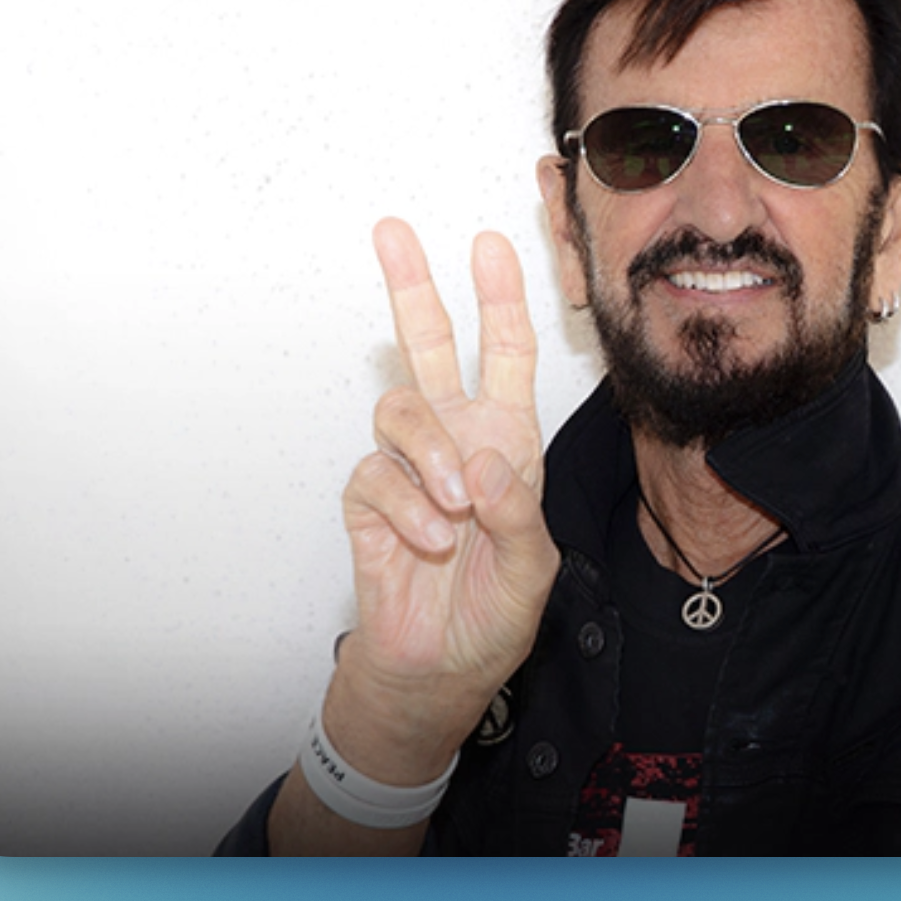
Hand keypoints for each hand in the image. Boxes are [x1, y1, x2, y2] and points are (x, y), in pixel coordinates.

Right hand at [335, 219, 557, 755]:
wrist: (441, 668)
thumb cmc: (493, 611)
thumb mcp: (533, 566)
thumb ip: (517, 513)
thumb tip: (484, 462)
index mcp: (507, 439)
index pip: (504, 354)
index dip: (500, 298)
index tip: (491, 242)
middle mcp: (456, 438)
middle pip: (428, 345)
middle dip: (413, 286)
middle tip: (393, 233)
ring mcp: (408, 466)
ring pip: (401, 409)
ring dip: (430, 458)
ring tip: (454, 511)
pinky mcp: (367, 497)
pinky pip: (377, 477)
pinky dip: (407, 511)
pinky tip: (430, 544)